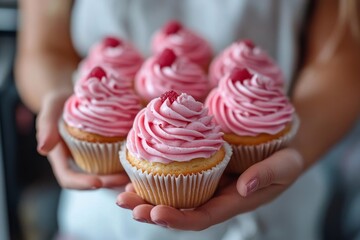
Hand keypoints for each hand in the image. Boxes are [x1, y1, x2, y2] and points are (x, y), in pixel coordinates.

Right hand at [37, 90, 128, 189]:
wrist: (72, 96)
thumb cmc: (59, 102)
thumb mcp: (50, 109)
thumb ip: (45, 127)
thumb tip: (43, 149)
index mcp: (61, 158)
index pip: (68, 178)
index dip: (82, 183)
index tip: (98, 182)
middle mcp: (77, 161)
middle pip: (92, 180)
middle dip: (108, 183)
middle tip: (125, 181)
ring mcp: (92, 157)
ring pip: (106, 174)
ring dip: (121, 178)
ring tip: (136, 176)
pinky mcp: (105, 149)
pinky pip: (115, 161)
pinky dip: (127, 164)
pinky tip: (140, 160)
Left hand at [116, 148, 302, 229]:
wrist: (281, 145)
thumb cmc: (286, 157)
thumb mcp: (286, 165)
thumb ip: (269, 175)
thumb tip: (243, 187)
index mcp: (233, 202)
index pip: (203, 217)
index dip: (179, 219)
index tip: (155, 213)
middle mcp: (215, 196)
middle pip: (180, 210)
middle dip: (152, 211)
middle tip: (126, 204)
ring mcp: (206, 182)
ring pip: (173, 195)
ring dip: (147, 196)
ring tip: (121, 193)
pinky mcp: (201, 166)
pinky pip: (176, 175)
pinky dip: (155, 175)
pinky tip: (135, 170)